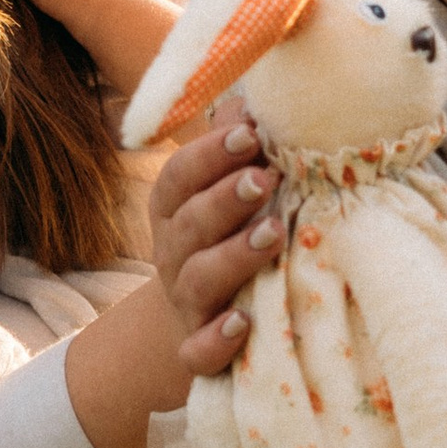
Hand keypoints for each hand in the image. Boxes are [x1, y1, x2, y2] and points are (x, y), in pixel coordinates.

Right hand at [148, 117, 284, 375]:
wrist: (197, 320)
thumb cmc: (223, 237)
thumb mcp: (224, 188)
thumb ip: (237, 143)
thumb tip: (254, 96)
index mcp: (176, 209)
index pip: (180, 177)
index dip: (209, 155)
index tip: (250, 135)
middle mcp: (174, 253)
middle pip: (189, 223)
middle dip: (224, 199)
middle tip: (264, 179)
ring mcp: (186, 302)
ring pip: (197, 279)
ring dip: (233, 256)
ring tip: (272, 234)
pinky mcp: (197, 349)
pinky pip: (197, 351)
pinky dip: (216, 340)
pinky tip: (242, 323)